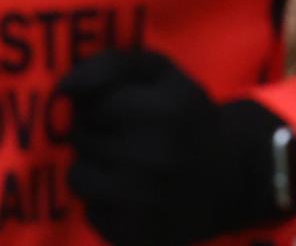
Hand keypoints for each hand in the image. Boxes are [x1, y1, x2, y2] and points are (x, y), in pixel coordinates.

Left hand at [59, 49, 295, 244]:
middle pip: (82, 138)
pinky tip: (133, 195)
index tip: (131, 111)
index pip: (94, 105)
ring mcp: (143, 201)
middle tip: (131, 137)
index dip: (107, 105)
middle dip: (98, 133)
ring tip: (127, 167)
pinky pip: (91, 211)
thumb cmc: (187, 117)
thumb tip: (62, 89)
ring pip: (79, 176)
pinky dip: (105, 202)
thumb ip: (111, 66)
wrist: (233, 176)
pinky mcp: (133, 234)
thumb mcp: (161, 75)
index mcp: (167, 111)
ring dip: (96, 168)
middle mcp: (154, 157)